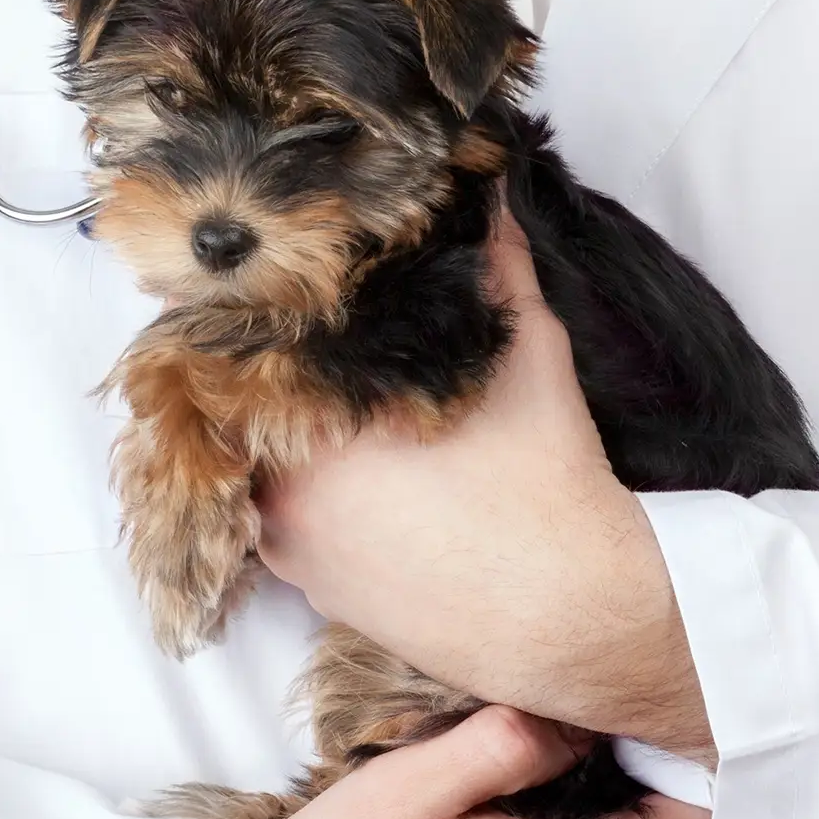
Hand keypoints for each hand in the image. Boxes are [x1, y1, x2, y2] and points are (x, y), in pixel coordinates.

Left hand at [257, 207, 713, 763]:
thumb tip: (489, 195)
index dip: (266, 309)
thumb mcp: (529, 356)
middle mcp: (284, 489)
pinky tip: (353, 470)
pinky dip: (302, 490)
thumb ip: (497, 268)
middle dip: (273, 371)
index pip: (250, 344)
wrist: (573, 623)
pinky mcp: (312, 592)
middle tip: (309, 337)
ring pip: (258, 464)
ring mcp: (291, 548)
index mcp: (321, 424)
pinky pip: (279, 520)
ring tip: (334, 402)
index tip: (285, 284)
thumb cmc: (551, 488)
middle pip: (244, 406)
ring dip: (283, 433)